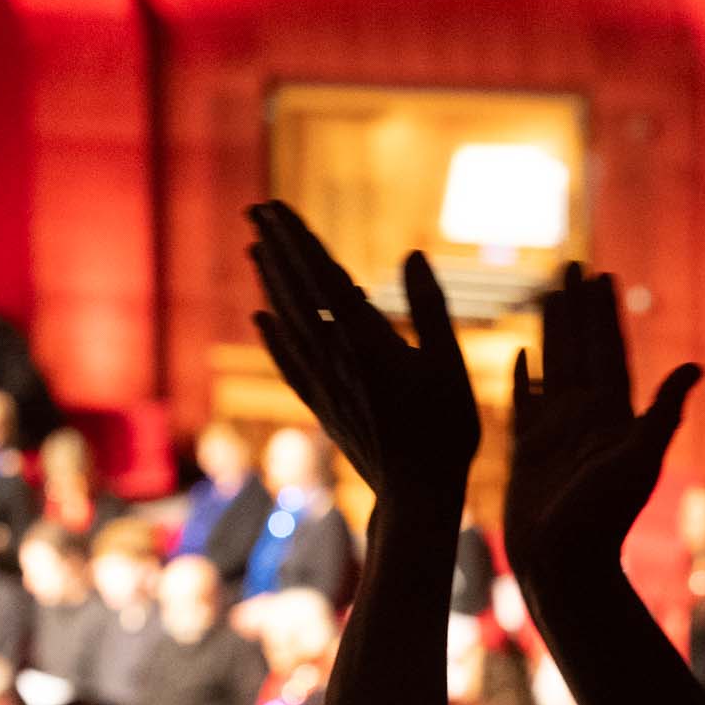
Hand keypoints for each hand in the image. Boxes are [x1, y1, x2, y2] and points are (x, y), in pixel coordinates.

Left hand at [246, 201, 477, 513]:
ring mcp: (322, 384)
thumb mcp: (449, 364)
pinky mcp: (321, 407)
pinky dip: (272, 336)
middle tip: (255, 210)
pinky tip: (261, 318)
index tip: (276, 207)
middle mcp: (334, 357)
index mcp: (366, 340)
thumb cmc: (445, 432)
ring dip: (270, 282)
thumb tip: (411, 255)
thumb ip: (429, 307)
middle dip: (275, 248)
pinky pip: (288, 362)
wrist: (416, 497)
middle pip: (296, 291)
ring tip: (255, 249)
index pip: (321, 276)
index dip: (297, 239)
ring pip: (287, 322)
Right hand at [504, 263, 701, 578]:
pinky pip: (525, 403)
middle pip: (580, 349)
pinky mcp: (528, 453)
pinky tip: (522, 355)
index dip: (604, 313)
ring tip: (548, 295)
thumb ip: (662, 413)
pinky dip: (524, 378)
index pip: (608, 351)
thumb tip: (696, 367)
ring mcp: (556, 434)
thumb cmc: (601, 519)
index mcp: (613, 416)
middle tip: (573, 266)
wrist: (564, 567)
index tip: (602, 274)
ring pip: (553, 367)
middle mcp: (586, 419)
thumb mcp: (637, 461)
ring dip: (552, 331)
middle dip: (577, 308)